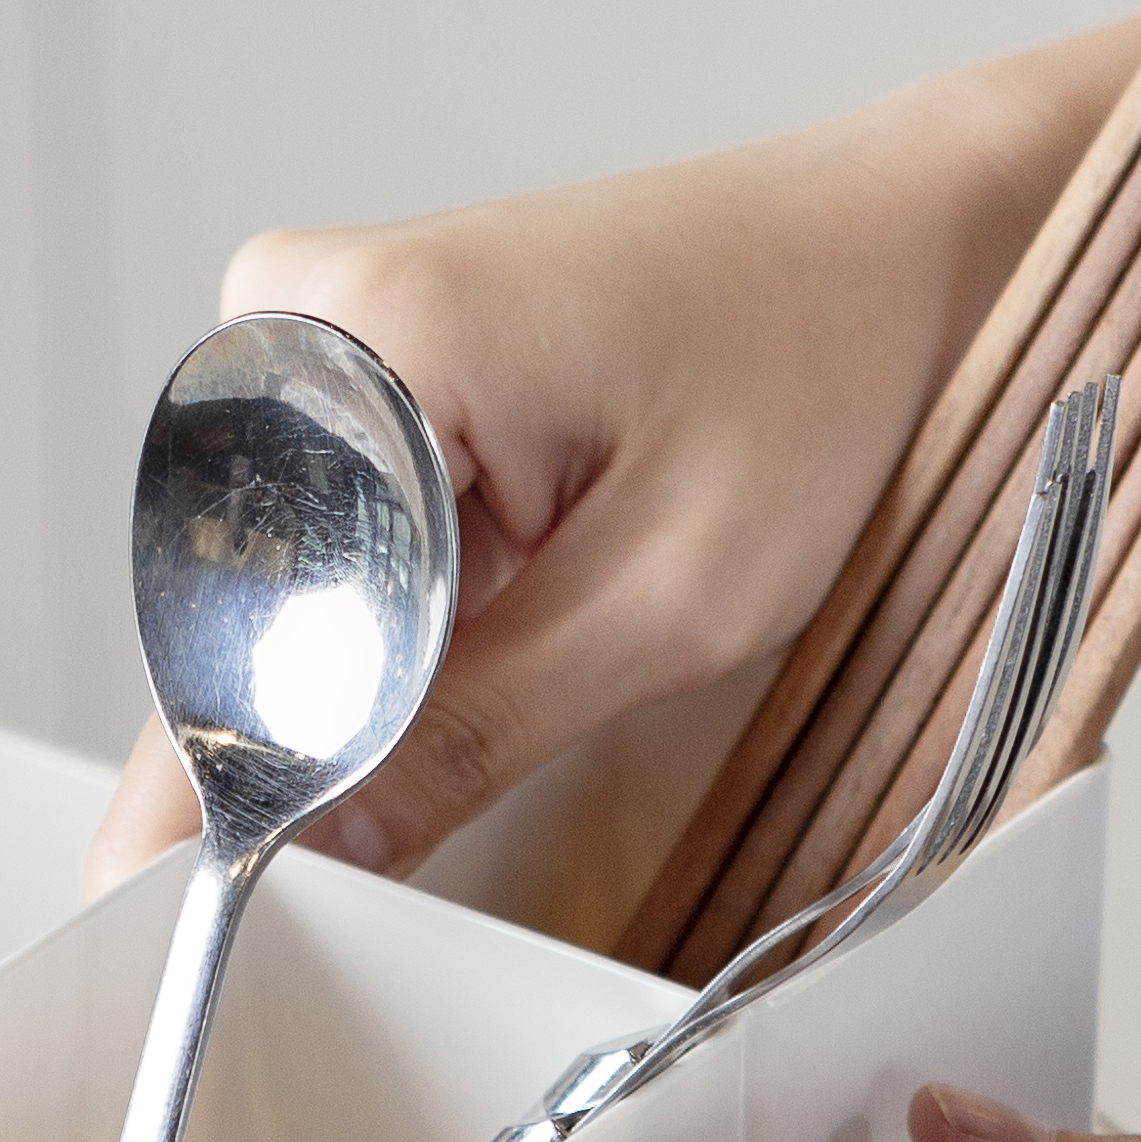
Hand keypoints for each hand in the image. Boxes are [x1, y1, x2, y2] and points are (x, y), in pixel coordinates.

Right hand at [88, 26, 1137, 887]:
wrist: (911, 245)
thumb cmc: (828, 366)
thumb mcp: (669, 598)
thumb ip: (476, 731)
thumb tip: (321, 849)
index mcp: (368, 331)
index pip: (228, 603)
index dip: (249, 763)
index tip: (245, 896)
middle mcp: (314, 305)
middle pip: (242, 591)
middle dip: (323, 712)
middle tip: (470, 752)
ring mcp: (346, 323)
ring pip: (291, 571)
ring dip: (385, 653)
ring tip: (547, 635)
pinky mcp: (391, 355)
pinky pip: (346, 523)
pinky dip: (418, 600)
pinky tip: (523, 602)